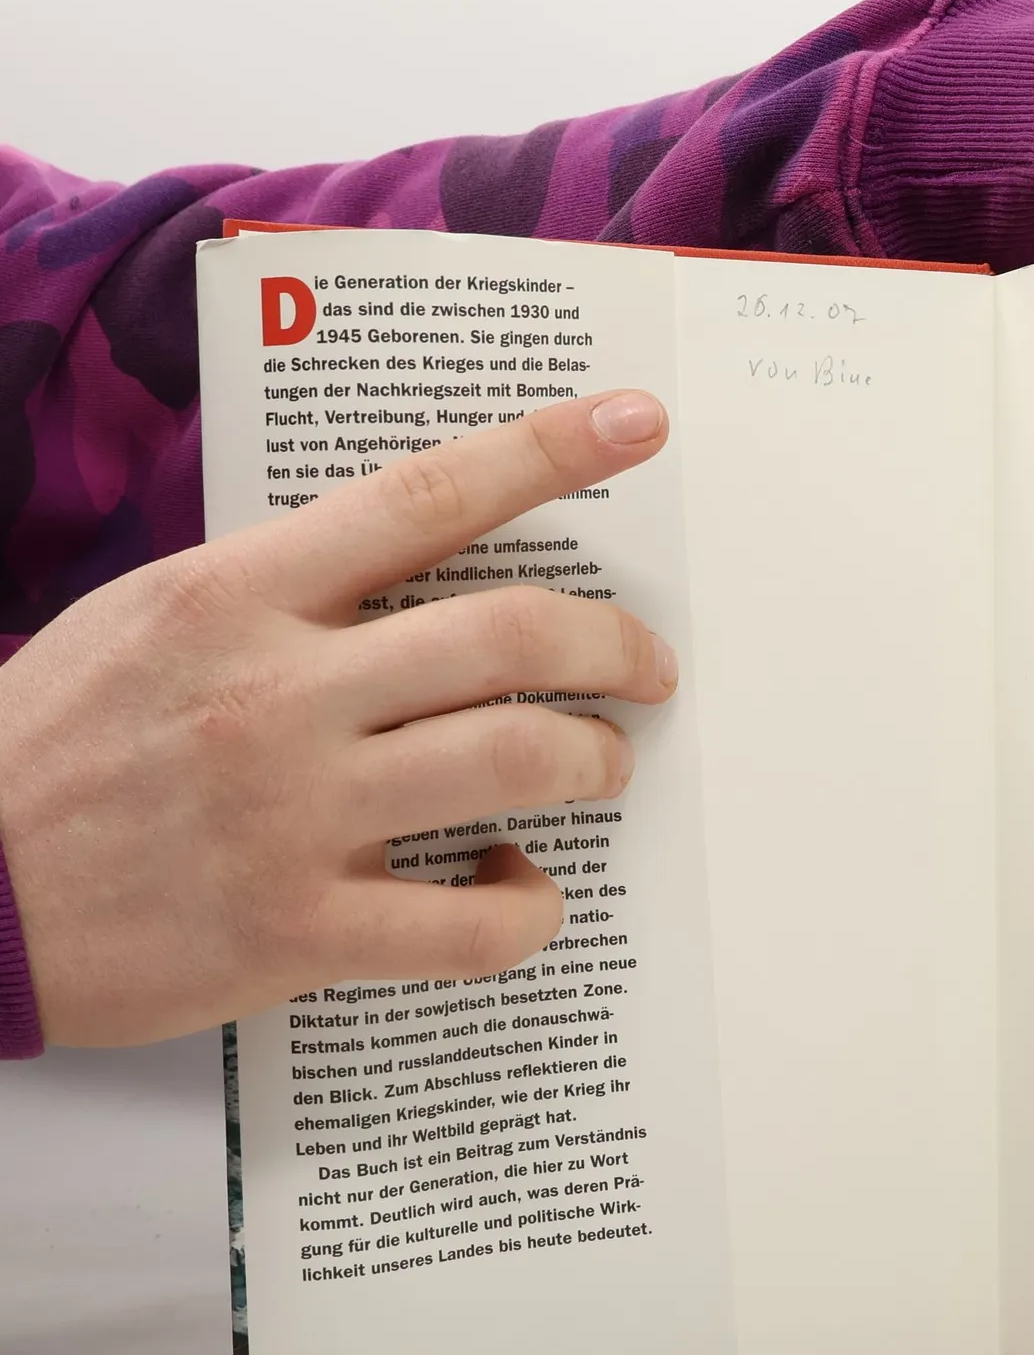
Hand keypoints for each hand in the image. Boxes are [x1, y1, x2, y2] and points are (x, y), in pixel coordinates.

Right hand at [0, 391, 676, 1047]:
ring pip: (515, 761)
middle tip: (652, 667)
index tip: (636, 423)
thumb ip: (282, 590)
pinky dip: (528, 906)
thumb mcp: (151, 621)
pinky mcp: (298, 931)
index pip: (425, 496)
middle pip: (508, 635)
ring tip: (602, 765)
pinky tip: (518, 886)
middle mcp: (276, 692)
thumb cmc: (56, 748)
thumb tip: (418, 569)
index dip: (549, 450)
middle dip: (616, 645)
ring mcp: (290, 814)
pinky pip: (471, 924)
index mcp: (235, 593)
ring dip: (594, 760)